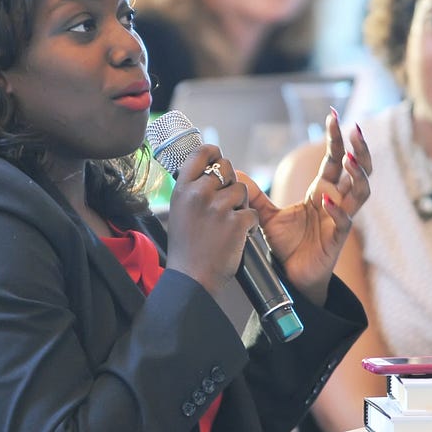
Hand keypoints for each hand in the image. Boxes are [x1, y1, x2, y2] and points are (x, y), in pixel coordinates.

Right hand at [164, 143, 256, 295]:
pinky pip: (252, 213)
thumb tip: (209, 171)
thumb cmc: (186, 249)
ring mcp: (218, 208)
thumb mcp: (179, 212)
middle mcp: (199, 194)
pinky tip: (238, 236)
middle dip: (230, 183)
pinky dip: (249, 226)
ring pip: (242, 190)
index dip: (214, 153)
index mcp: (182, 190)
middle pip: (227, 168)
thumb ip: (192, 190)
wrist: (192, 279)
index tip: (218, 157)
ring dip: (241, 206)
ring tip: (229, 224)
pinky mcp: (236, 223)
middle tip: (225, 203)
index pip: (201, 154)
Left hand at [239, 109, 370, 304]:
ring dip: (358, 173)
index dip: (336, 138)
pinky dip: (337, 209)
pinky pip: (344, 220)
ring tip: (349, 158)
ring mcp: (340, 219)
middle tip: (355, 128)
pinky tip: (327, 199)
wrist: (290, 276)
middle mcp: (336, 201)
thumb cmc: (285, 245)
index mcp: (322, 191)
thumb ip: (254, 195)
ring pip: (361, 192)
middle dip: (359, 148)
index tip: (334, 115)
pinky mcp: (337, 239)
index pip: (334, 159)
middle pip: (358, 169)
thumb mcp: (266, 216)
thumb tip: (236, 174)